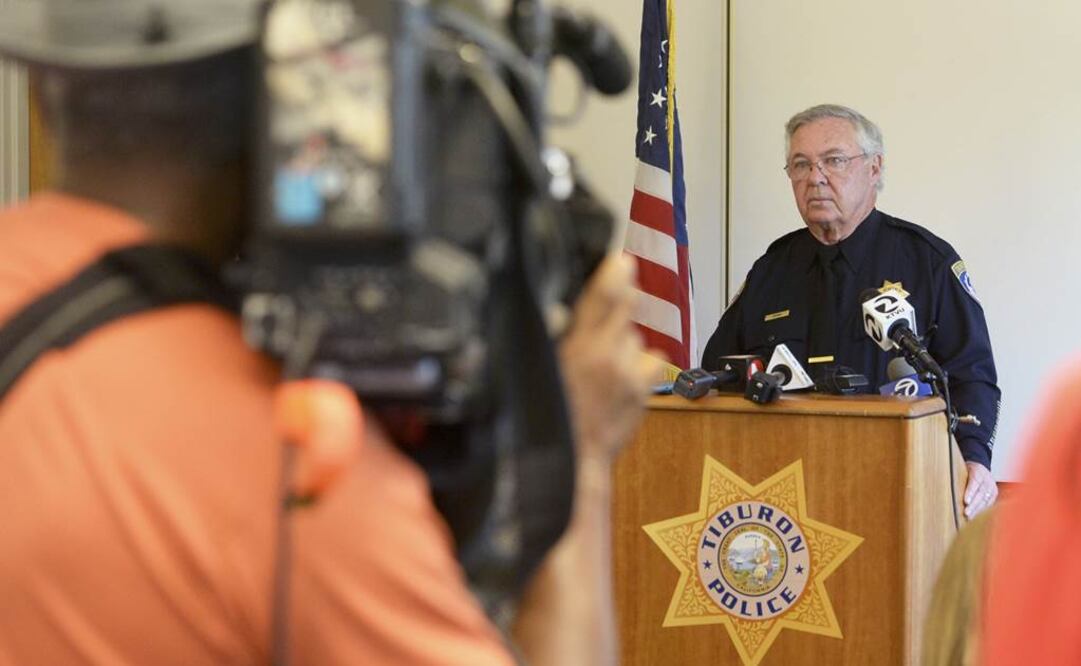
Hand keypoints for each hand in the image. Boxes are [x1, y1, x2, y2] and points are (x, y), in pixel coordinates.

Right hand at [559, 254, 663, 463]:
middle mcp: (608, 357)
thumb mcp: (542, 368)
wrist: (574, 459)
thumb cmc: (549, 416)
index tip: (619, 259)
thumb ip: (558, 336)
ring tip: (602, 362)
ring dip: (622, 340)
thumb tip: (566, 310)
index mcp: (577, 348)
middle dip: (616, 304)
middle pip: (626, 308)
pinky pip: (650, 359)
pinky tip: (621, 376)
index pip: (602, 296)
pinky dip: (638, 362)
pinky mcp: (644, 389)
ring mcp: (630, 374)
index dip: (614, 272)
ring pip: (634, 335)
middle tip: (602, 313)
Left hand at [962, 462, 997, 518]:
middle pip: (981, 493)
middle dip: (974, 504)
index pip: (975, 482)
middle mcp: (987, 479)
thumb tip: (946, 485)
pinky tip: (975, 515)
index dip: (970, 492)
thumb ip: (957, 476)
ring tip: (969, 517)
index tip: (966, 501)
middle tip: (966, 513)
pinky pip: (989, 503)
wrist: (981, 466)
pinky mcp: (994, 494)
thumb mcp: (961, 468)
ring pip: (985, 500)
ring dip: (977, 509)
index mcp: (978, 471)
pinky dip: (982, 510)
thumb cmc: (967, 469)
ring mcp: (992, 487)